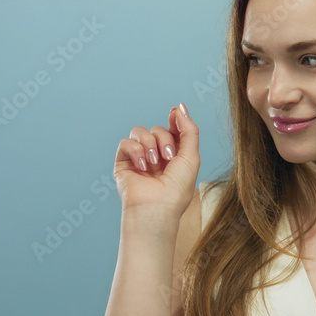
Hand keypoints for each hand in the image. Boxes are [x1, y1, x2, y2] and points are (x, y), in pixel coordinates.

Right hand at [113, 102, 199, 219]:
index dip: (174, 120)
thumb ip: (189, 129)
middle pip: (158, 129)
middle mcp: (156, 156)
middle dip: (164, 139)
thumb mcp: (191, 156)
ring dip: (149, 143)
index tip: (174, 113)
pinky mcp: (123, 163)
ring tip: (154, 162)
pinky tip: (142, 166)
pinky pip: (126, 142)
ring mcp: (139, 159)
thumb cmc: (177, 188)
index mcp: (174, 156)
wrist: (157, 207)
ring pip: (140, 132)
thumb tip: (179, 107)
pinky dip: (135, 150)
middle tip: (169, 158)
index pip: (172, 129)